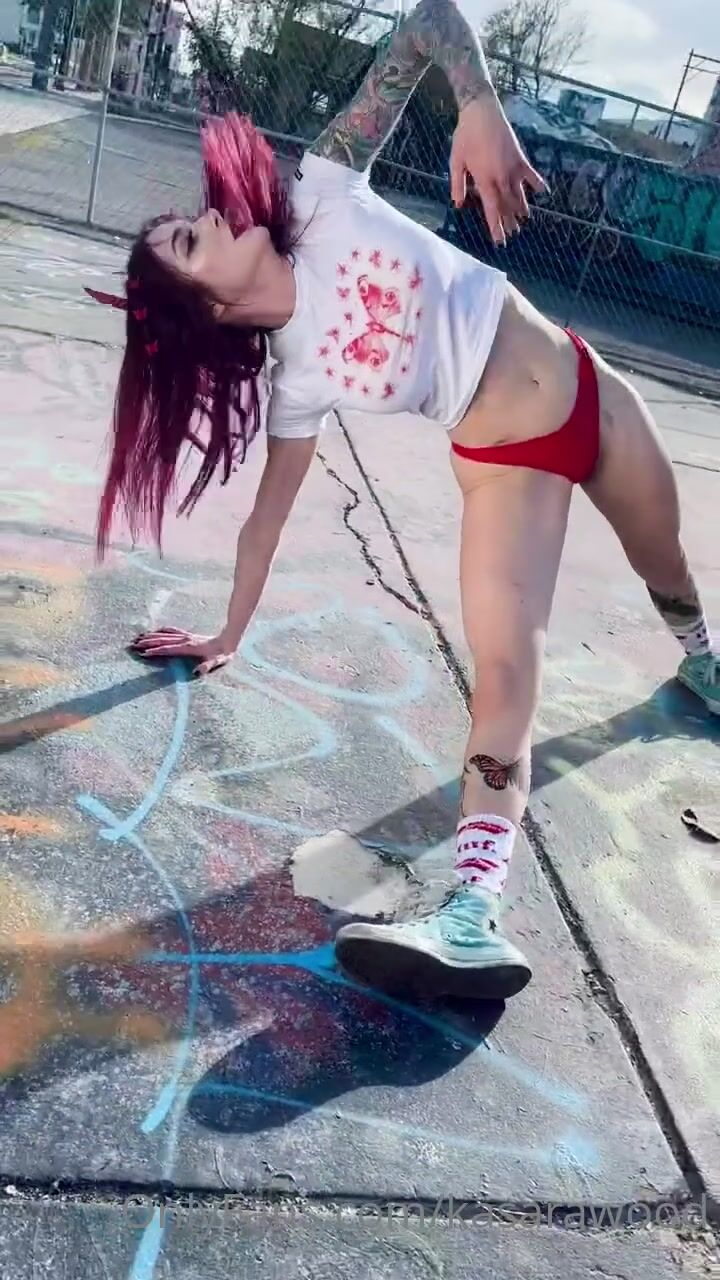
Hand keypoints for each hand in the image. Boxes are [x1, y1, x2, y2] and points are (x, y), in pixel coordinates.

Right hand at [130, 627, 235, 676]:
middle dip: (147, 642)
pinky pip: (170, 631)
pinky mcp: (187, 635)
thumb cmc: (222, 655)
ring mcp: (185, 636)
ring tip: (138, 638)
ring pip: (164, 634)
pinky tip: (154, 632)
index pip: (168, 649)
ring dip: (151, 636)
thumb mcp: (216, 662)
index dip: (155, 651)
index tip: (143, 653)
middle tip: (133, 645)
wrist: (228, 641)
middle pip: (162, 640)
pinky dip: (160, 631)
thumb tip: (198, 672)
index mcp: (189, 647)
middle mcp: (185, 640)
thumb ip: (207, 666)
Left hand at [449, 94, 545, 244]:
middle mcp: (501, 177)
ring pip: (519, 194)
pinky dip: (537, 183)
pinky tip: (543, 192)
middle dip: (509, 222)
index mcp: (484, 179)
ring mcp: (512, 167)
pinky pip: (531, 174)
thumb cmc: (465, 135)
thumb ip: (457, 184)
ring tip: (523, 222)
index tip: (499, 241)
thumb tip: (458, 204)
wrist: (481, 110)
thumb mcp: (455, 161)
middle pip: (507, 206)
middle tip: (511, 235)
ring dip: (521, 209)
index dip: (496, 226)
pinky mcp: (520, 157)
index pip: (492, 209)